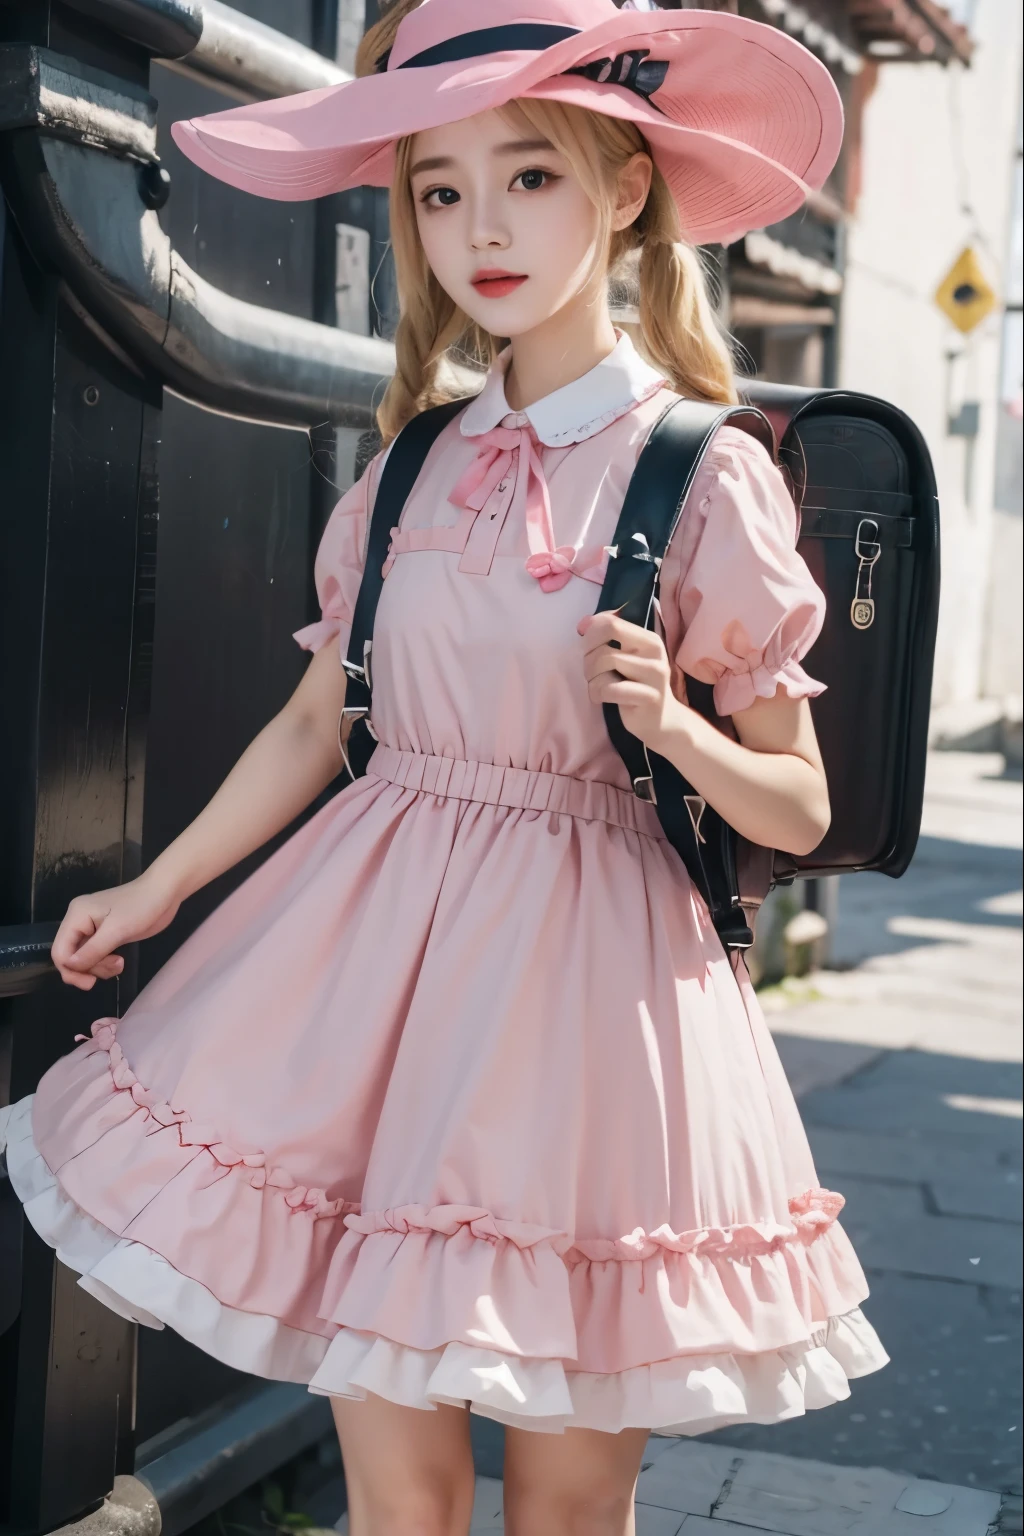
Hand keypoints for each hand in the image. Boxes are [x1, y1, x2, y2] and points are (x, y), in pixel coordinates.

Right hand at [51, 874, 181, 990]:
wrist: (164, 892)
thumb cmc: (141, 907)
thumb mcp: (117, 930)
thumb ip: (92, 950)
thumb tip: (70, 966)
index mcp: (76, 916)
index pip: (60, 951)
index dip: (70, 970)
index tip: (90, 982)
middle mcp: (79, 922)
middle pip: (70, 957)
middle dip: (88, 969)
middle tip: (113, 968)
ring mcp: (92, 928)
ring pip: (83, 959)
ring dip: (99, 967)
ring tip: (120, 963)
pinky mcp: (105, 934)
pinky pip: (95, 955)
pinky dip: (104, 963)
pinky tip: (119, 961)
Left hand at [578, 611, 686, 753]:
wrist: (660, 720)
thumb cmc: (635, 685)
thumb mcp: (625, 657)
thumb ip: (607, 637)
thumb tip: (582, 624)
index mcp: (649, 639)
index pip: (611, 623)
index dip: (590, 635)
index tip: (588, 649)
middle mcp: (655, 652)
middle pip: (603, 647)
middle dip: (588, 662)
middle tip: (593, 674)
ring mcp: (655, 674)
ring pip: (604, 665)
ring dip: (592, 679)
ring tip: (599, 687)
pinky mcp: (649, 696)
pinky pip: (609, 688)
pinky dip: (597, 694)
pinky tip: (602, 699)